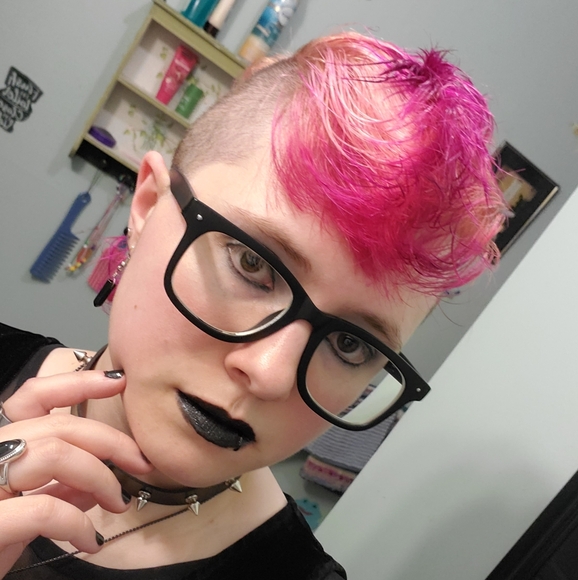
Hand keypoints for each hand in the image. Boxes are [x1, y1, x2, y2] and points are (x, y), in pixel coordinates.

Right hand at [0, 369, 151, 576]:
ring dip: (100, 478)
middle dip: (111, 441)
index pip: (33, 396)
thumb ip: (60, 489)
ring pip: (55, 454)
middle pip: (58, 426)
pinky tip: (90, 541)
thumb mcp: (25, 509)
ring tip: (118, 503)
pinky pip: (45, 509)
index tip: (118, 381)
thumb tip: (101, 484)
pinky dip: (78, 523)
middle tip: (141, 463)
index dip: (77, 383)